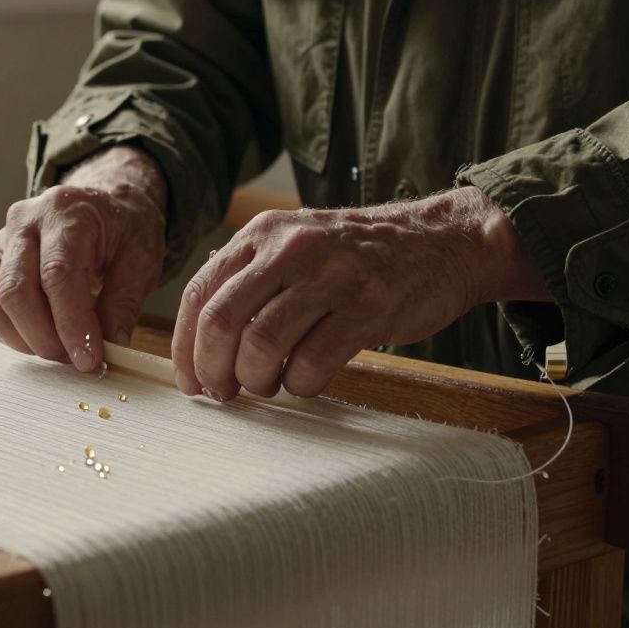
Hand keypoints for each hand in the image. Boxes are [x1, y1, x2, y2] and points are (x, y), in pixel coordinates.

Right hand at [0, 145, 165, 370]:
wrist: (106, 203)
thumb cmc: (124, 227)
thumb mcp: (141, 258)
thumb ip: (123, 303)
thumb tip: (111, 347)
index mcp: (67, 212)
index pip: (57, 275)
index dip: (70, 324)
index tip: (88, 359)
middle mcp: (26, 221)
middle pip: (16, 291)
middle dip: (45, 338)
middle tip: (75, 360)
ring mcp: (3, 240)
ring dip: (23, 339)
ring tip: (59, 349)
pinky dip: (8, 332)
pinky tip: (39, 337)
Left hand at [172, 186, 549, 398]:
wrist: (443, 242)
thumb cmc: (359, 257)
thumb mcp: (295, 243)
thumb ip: (249, 278)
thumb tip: (197, 338)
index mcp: (262, 234)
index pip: (199, 294)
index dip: (185, 346)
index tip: (190, 380)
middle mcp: (291, 248)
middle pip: (222, 321)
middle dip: (212, 369)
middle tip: (222, 393)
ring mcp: (331, 276)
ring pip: (262, 344)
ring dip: (255, 380)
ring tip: (266, 386)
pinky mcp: (368, 307)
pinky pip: (312, 361)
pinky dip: (299, 384)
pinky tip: (304, 381)